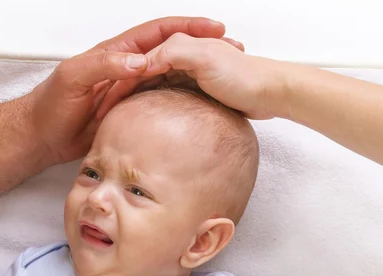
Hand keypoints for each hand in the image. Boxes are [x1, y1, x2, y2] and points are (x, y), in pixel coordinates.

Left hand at [26, 17, 227, 167]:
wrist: (42, 137)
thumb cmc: (51, 104)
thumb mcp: (74, 78)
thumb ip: (104, 65)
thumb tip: (141, 61)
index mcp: (116, 53)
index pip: (157, 32)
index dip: (186, 26)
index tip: (213, 27)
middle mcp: (128, 69)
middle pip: (171, 52)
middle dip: (201, 48)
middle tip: (230, 52)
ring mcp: (131, 91)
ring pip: (171, 78)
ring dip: (196, 76)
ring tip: (224, 79)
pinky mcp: (131, 113)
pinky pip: (161, 103)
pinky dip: (181, 101)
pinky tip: (199, 108)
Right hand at [100, 33, 285, 119]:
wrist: (273, 93)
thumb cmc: (244, 76)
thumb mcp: (203, 57)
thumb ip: (171, 53)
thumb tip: (142, 63)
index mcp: (181, 47)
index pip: (143, 59)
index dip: (124, 77)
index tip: (109, 98)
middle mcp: (184, 59)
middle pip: (148, 73)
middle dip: (128, 88)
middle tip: (109, 110)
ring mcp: (192, 77)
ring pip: (157, 86)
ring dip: (141, 98)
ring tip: (123, 116)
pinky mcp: (202, 94)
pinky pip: (173, 99)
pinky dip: (160, 107)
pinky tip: (153, 121)